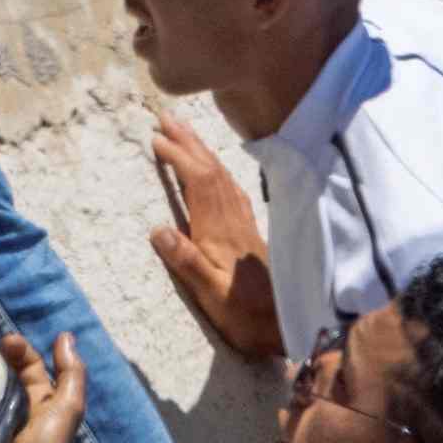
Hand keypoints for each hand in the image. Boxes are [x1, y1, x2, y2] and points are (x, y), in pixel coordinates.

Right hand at [146, 117, 265, 331]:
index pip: (199, 184)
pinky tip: (215, 170)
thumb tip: (158, 229)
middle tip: (166, 118)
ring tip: (185, 133)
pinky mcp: (249, 233)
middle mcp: (233, 221)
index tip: (157, 139)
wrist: (285, 325)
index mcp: (219, 232)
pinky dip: (218, 171)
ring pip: (223, 177)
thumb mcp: (210, 295)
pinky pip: (232, 190)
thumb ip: (187, 262)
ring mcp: (243, 225)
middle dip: (189, 142)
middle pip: (212, 171)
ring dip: (203, 152)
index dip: (180, 158)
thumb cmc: (244, 314)